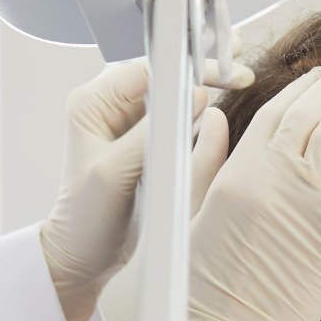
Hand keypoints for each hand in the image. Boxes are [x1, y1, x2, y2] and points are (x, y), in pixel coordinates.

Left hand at [42, 56, 250, 320]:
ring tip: (238, 75)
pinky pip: (177, 113)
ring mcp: (129, 123)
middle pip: (163, 72)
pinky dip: (201, 106)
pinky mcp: (145, 140)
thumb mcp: (115, 173)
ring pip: (174, 90)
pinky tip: (224, 100)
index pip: (148, 68)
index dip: (186, 65)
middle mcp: (109, 106)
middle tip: (237, 67)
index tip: (220, 70)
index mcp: (92, 104)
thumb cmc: (86, 219)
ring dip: (205, 82)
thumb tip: (194, 97)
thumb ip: (151, 133)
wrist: (82, 254)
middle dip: (201, 67)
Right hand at [187, 67, 320, 320]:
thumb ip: (203, 166)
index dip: (294, 92)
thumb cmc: (194, 292)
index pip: (270, 116)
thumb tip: (216, 121)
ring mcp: (305, 206)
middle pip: (307, 118)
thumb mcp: (185, 218)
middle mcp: (271, 180)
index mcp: (232, 175)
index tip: (310, 78)